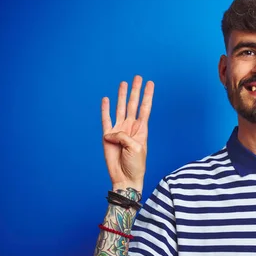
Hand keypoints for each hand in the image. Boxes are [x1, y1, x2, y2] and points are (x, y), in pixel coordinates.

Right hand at [101, 75, 153, 191]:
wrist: (125, 178)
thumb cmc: (135, 165)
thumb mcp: (135, 148)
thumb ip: (124, 136)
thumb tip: (111, 132)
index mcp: (141, 130)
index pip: (145, 108)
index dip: (148, 95)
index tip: (150, 83)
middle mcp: (130, 127)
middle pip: (133, 104)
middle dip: (136, 91)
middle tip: (138, 77)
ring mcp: (119, 131)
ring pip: (120, 108)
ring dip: (122, 96)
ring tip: (124, 83)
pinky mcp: (108, 136)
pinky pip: (106, 120)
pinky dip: (105, 109)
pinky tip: (106, 99)